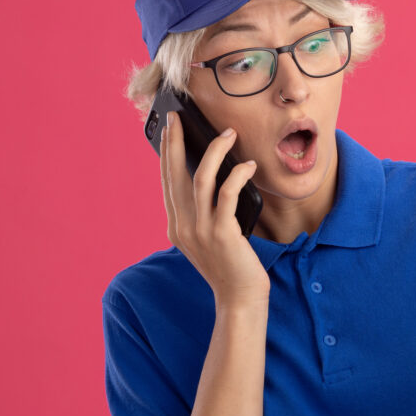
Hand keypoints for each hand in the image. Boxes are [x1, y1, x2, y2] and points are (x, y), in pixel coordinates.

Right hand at [160, 111, 270, 307]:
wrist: (239, 299)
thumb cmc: (231, 267)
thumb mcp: (209, 239)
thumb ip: (203, 214)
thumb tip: (213, 178)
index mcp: (176, 226)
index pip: (167, 181)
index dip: (167, 153)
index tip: (169, 129)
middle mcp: (182, 226)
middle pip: (176, 174)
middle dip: (177, 142)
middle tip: (181, 117)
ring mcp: (200, 231)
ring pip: (200, 179)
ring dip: (215, 152)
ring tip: (228, 134)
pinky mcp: (222, 234)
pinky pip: (227, 195)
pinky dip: (237, 175)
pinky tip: (248, 166)